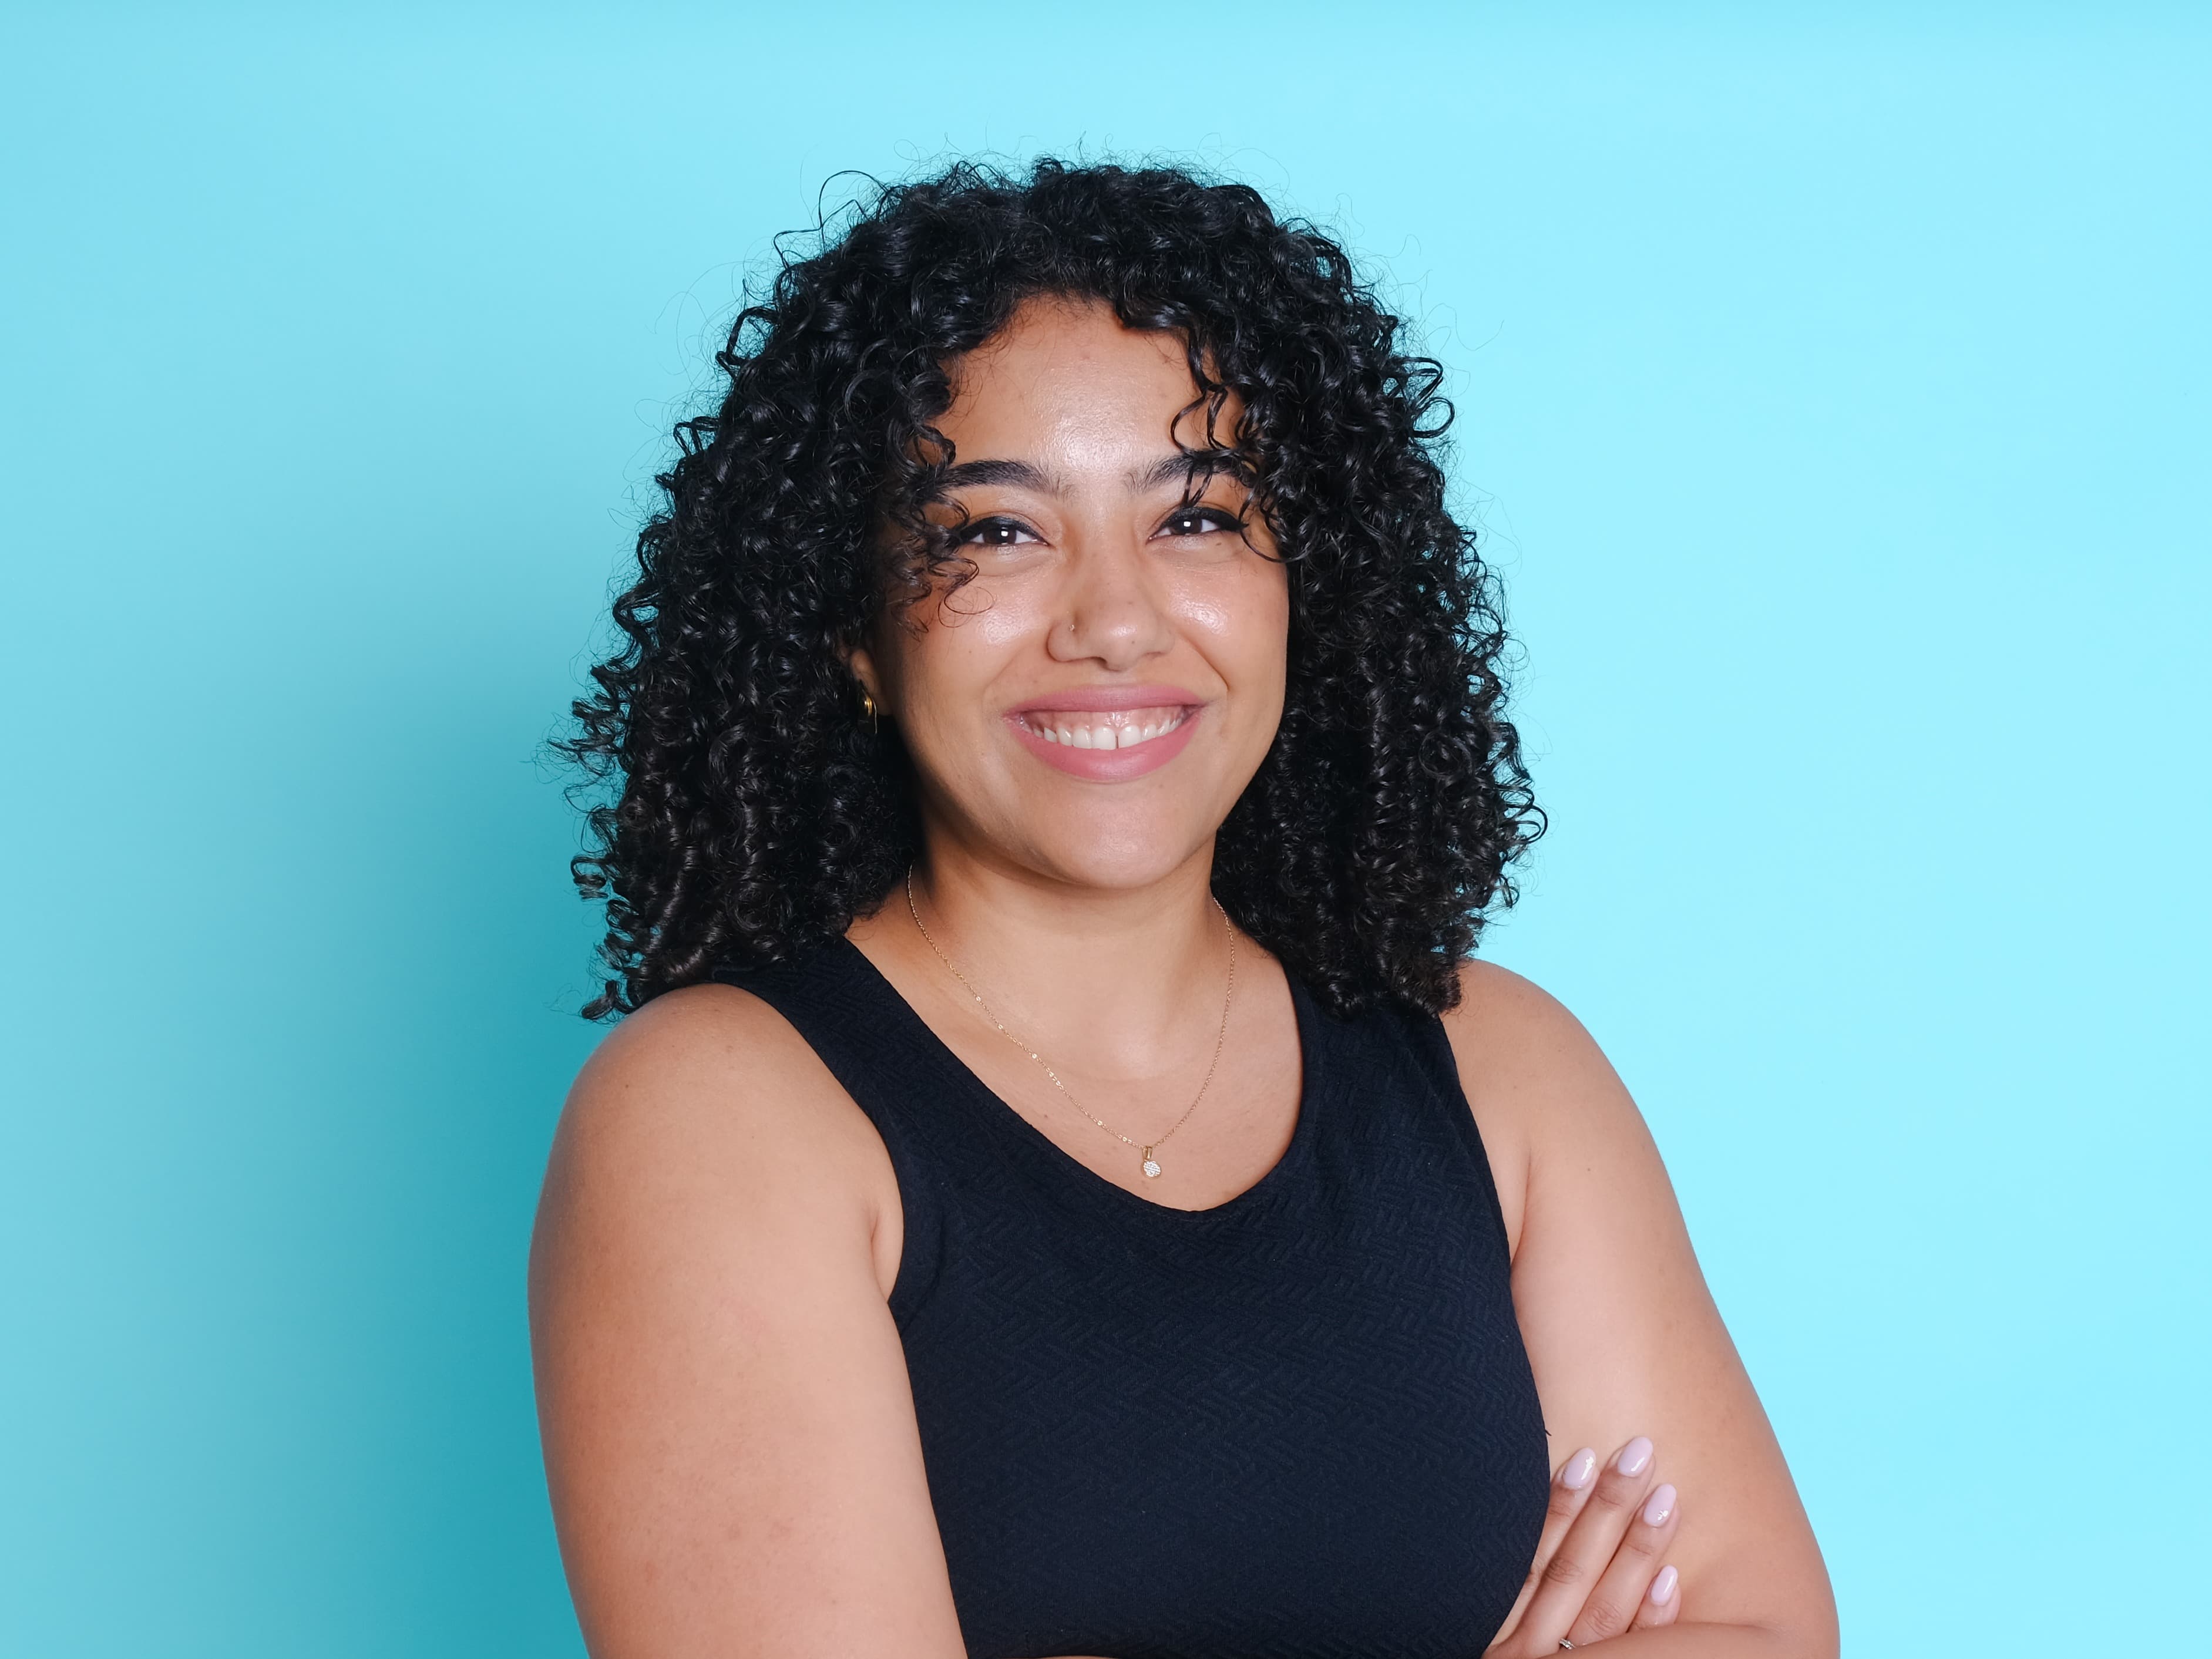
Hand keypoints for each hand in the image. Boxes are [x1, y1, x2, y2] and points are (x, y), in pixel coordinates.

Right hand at [1486, 1435, 1681, 1653]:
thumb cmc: (1512, 1648)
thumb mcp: (1494, 1623)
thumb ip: (1517, 1584)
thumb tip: (1557, 1487)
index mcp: (1495, 1631)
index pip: (1530, 1560)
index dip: (1558, 1508)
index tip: (1587, 1455)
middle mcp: (1524, 1656)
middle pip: (1569, 1575)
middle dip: (1606, 1511)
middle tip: (1640, 1453)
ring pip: (1604, 1611)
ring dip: (1637, 1551)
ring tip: (1668, 1497)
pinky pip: (1632, 1653)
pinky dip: (1651, 1617)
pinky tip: (1673, 1577)